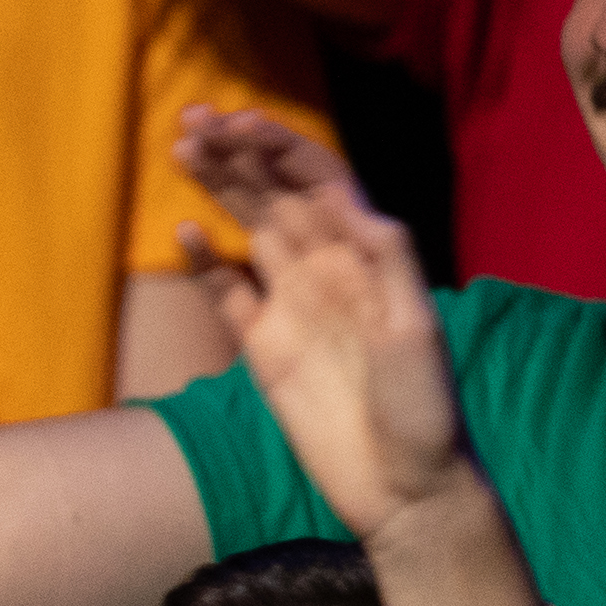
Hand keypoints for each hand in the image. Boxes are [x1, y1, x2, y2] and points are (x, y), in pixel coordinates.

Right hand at [172, 104, 473, 540]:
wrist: (403, 485)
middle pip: (275, 195)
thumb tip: (351, 205)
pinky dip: (204, 263)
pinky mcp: (263, 349)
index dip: (281, 149)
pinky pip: (228, 294)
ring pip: (248, 230)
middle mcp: (326, 271)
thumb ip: (388, 264)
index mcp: (365, 258)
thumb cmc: (424, 409)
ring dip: (218, 189)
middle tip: (191, 119)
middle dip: (237, 154)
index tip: (238, 123)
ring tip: (181, 149)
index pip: (319, 183)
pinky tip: (183, 233)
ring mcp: (292, 307)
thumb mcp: (416, 332)